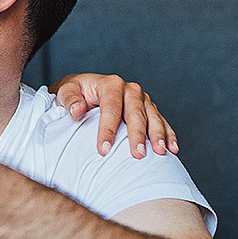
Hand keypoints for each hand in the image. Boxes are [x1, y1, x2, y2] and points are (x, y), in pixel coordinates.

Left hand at [51, 73, 177, 158]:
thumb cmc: (73, 94)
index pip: (110, 108)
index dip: (107, 129)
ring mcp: (141, 99)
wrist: (83, 91)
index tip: (103, 150)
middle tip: (137, 155)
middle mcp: (129, 89)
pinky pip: (161, 121)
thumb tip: (78, 111)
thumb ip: (69, 99)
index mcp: (110, 84)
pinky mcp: (149, 109)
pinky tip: (173, 149)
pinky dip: (168, 134)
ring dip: (158, 135)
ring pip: (153, 117)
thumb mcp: (64, 92)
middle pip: (135, 113)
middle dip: (137, 135)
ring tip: (161, 152)